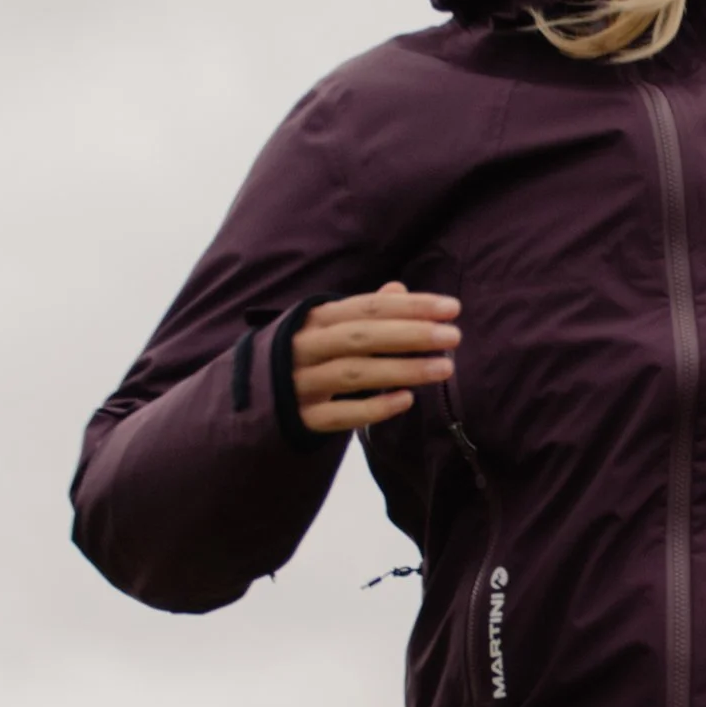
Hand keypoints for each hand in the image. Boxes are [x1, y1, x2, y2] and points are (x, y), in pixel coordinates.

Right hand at [290, 284, 461, 432]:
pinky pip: (339, 415)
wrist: (251, 397)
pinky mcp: (302, 418)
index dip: (410, 306)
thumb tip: (399, 287)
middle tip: (453, 337)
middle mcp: (304, 347)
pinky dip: (373, 409)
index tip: (452, 308)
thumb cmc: (306, 356)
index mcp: (315, 319)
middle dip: (410, 334)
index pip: (367, 307)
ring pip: (354, 374)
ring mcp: (300, 384)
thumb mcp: (328, 328)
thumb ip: (365, 312)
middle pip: (361, 337)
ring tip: (444, 368)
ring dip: (401, 370)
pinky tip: (406, 401)